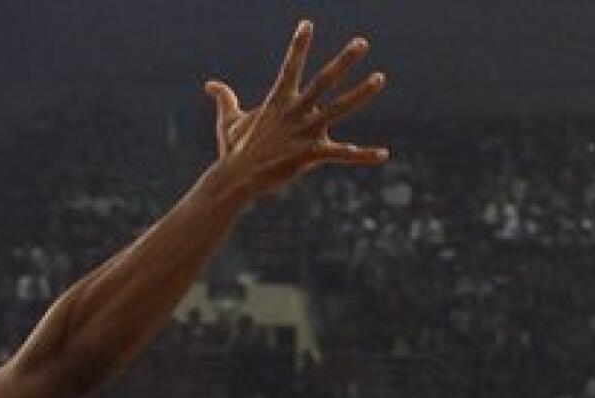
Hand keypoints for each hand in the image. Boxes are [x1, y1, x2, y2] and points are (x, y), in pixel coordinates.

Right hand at [205, 20, 387, 203]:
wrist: (236, 177)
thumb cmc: (234, 151)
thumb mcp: (228, 121)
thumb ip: (225, 99)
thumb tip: (210, 84)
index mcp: (278, 101)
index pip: (291, 66)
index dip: (299, 45)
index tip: (307, 23)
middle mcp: (295, 111)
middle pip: (324, 80)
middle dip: (344, 61)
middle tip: (362, 42)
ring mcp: (305, 132)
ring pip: (339, 108)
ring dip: (361, 93)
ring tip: (380, 78)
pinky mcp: (311, 155)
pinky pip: (343, 154)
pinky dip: (363, 155)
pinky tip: (384, 154)